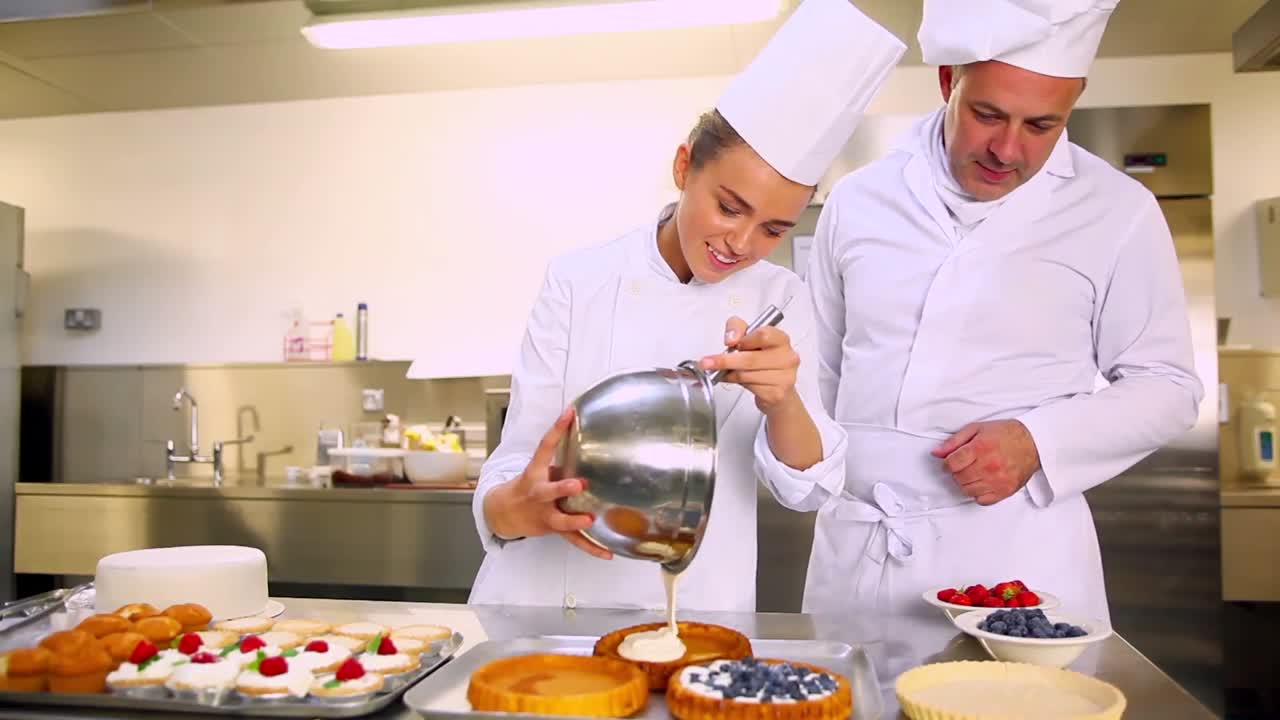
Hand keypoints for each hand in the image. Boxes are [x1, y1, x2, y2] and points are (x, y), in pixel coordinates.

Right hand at [483, 407, 612, 559]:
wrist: (502, 513)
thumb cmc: (527, 486)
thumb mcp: (537, 470)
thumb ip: (560, 462)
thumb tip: (590, 445)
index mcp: (534, 472)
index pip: (544, 446)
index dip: (557, 429)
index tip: (570, 413)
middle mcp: (538, 494)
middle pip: (549, 491)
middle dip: (563, 488)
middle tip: (579, 485)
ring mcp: (544, 514)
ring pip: (560, 520)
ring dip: (574, 520)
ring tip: (589, 520)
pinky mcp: (553, 529)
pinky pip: (574, 541)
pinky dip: (591, 548)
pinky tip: (607, 554)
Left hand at [697, 316, 802, 416]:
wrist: (778, 389)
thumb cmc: (763, 361)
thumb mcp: (749, 338)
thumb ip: (737, 329)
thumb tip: (731, 338)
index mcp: (781, 340)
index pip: (763, 335)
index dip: (743, 339)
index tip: (729, 342)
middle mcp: (787, 357)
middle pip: (751, 358)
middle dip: (725, 360)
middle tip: (707, 362)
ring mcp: (784, 376)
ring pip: (747, 374)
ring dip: (729, 373)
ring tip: (723, 371)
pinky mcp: (776, 393)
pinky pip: (749, 387)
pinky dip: (736, 383)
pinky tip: (733, 379)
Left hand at [932, 420, 1041, 505]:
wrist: (1033, 443)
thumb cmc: (1005, 434)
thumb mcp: (976, 429)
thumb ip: (954, 442)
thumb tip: (936, 453)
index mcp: (980, 448)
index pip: (951, 464)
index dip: (947, 463)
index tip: (951, 462)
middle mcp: (989, 466)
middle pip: (958, 478)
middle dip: (957, 472)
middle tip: (964, 466)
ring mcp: (998, 480)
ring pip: (967, 490)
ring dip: (966, 483)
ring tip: (974, 473)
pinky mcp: (1005, 491)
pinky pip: (982, 500)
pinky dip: (978, 493)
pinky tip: (982, 482)